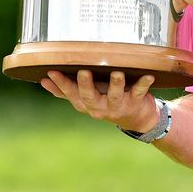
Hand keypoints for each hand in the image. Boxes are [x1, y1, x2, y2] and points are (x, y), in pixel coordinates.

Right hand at [40, 70, 158, 131]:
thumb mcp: (86, 98)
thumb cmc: (108, 101)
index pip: (70, 94)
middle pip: (90, 96)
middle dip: (85, 84)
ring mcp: (118, 106)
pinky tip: (149, 76)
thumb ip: (66, 91)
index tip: (51, 72)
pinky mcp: (135, 102)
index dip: (61, 84)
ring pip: (115, 95)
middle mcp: (99, 107)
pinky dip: (144, 84)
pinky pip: (139, 92)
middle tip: (83, 72)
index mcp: (85, 104)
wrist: (137, 119)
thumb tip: (43, 81)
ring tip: (117, 73)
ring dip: (116, 84)